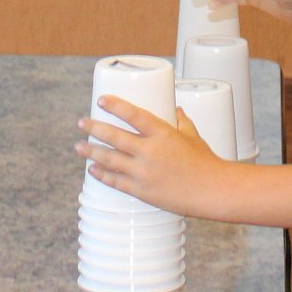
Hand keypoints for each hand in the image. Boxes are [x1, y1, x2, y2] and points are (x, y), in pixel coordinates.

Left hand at [76, 97, 223, 216]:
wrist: (212, 191)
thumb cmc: (206, 162)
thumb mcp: (193, 136)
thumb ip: (181, 122)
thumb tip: (176, 110)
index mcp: (162, 133)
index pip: (133, 114)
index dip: (115, 106)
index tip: (102, 100)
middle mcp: (149, 151)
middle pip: (115, 137)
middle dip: (94, 128)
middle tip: (82, 122)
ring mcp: (143, 172)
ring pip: (110, 159)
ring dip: (92, 152)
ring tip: (79, 146)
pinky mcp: (142, 191)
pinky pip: (116, 182)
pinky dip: (102, 175)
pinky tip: (93, 169)